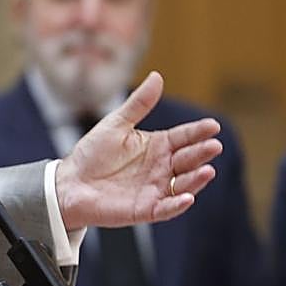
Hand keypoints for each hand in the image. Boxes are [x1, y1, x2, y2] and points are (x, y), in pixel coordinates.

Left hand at [55, 71, 222, 231]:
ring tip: (207, 170)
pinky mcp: (146, 209)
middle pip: (188, 159)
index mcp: (158, 146)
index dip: (198, 132)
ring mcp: (156, 189)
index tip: (213, 125)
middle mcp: (162, 167)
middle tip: (214, 145)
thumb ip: (139, 104)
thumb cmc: (93, 153)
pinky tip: (187, 198)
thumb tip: (157, 76)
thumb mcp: (116, 123)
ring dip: (196, 179)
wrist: (70, 182)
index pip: (184, 137)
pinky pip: (166, 208)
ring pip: (183, 184)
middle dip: (202, 153)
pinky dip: (177, 205)